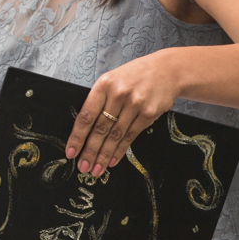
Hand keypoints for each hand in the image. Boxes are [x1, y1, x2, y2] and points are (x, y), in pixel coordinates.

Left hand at [65, 53, 179, 174]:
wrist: (167, 70)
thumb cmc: (134, 76)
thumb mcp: (111, 80)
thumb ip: (98, 100)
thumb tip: (84, 129)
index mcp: (104, 85)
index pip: (86, 116)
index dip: (77, 137)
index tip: (70, 152)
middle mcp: (119, 95)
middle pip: (100, 129)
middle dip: (90, 151)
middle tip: (82, 167)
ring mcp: (135, 104)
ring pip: (115, 136)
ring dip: (104, 155)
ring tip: (96, 169)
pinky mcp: (149, 113)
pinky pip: (131, 136)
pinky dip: (120, 150)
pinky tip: (112, 161)